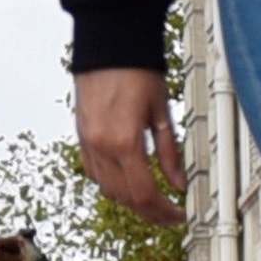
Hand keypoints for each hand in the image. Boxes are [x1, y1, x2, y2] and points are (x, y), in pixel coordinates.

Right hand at [73, 68, 185, 222]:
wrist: (109, 44)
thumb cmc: (135, 69)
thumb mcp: (162, 111)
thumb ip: (170, 151)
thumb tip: (179, 181)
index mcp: (124, 141)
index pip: (145, 194)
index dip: (164, 212)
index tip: (177, 215)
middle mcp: (101, 146)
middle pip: (125, 198)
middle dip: (149, 212)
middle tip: (169, 215)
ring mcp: (88, 143)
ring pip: (108, 190)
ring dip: (130, 201)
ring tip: (152, 202)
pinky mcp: (81, 136)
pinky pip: (95, 173)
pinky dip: (112, 184)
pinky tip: (127, 183)